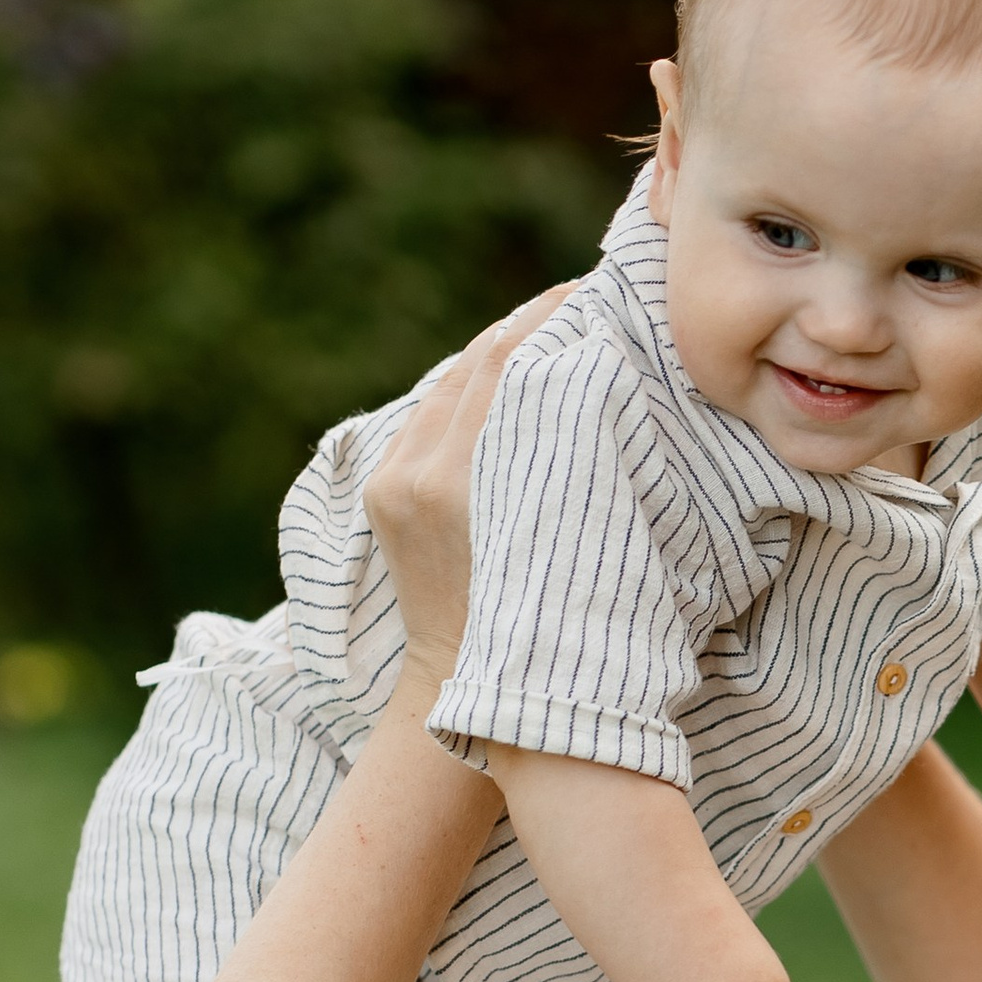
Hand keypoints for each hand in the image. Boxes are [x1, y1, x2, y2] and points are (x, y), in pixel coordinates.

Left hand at [362, 285, 572, 684]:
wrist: (464, 690)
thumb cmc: (544, 633)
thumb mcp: (570, 539)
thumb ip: (574, 457)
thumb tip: (598, 376)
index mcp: (460, 483)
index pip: (509, 365)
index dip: (554, 318)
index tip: (596, 291)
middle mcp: (417, 474)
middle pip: (478, 362)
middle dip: (530, 323)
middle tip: (581, 294)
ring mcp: (393, 481)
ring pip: (451, 383)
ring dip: (500, 350)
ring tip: (549, 328)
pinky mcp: (382, 492)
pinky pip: (429, 416)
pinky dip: (468, 389)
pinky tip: (504, 377)